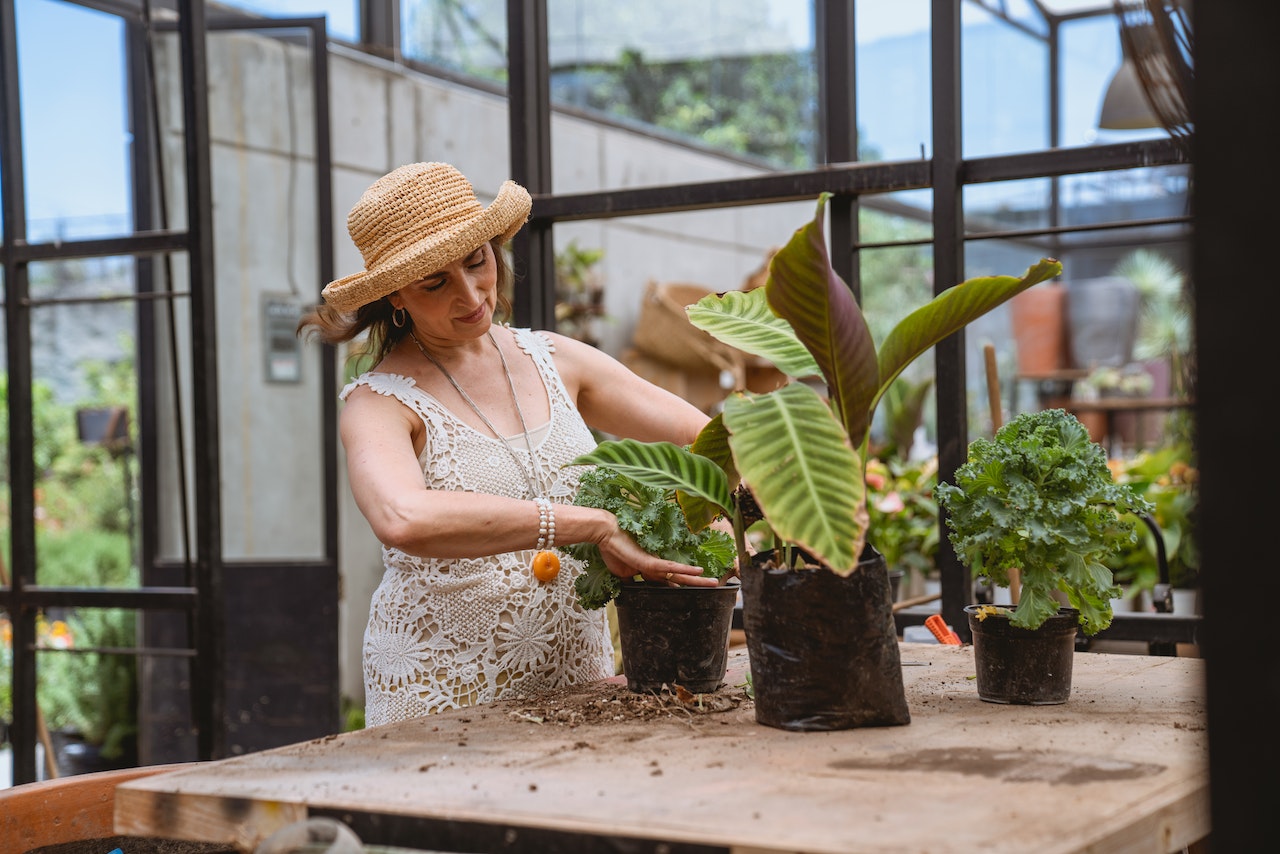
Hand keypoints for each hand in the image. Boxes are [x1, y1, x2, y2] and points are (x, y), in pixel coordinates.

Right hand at [596, 524, 721, 587]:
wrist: (606, 534)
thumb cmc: (612, 550)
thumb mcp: (621, 573)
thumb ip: (630, 582)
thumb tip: (633, 592)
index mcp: (650, 569)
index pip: (669, 582)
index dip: (680, 588)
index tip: (691, 594)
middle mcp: (656, 566)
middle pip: (680, 578)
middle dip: (696, 583)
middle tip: (714, 585)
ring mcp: (655, 563)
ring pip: (680, 574)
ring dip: (697, 579)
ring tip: (714, 582)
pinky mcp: (650, 561)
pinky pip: (670, 567)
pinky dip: (684, 570)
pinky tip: (698, 571)